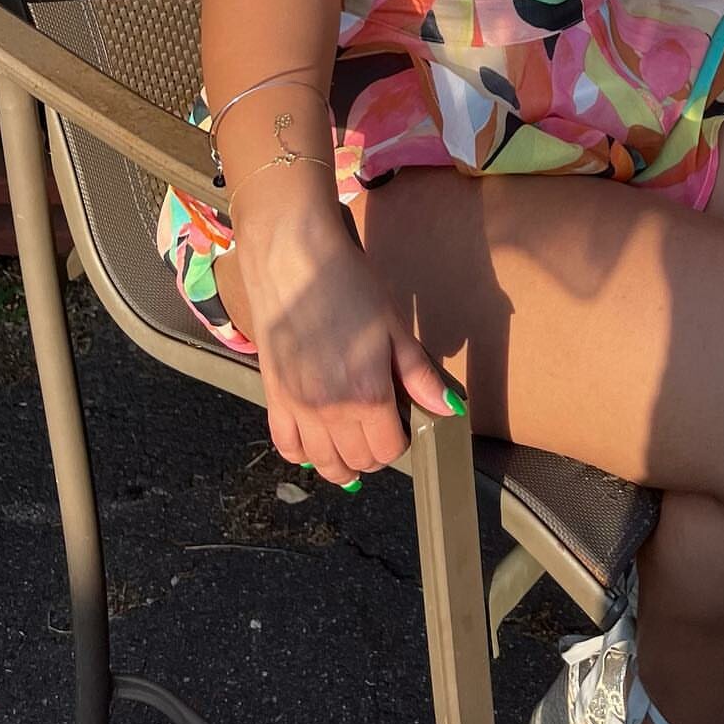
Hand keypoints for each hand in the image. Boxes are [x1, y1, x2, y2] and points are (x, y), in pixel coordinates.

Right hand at [237, 214, 460, 487]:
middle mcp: (331, 411)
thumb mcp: (393, 325)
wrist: (293, 259)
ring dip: (342, 461)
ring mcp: (298, 407)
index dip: (401, 441)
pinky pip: (286, 446)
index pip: (389, 450)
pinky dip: (303, 452)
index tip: (401, 422)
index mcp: (367, 394)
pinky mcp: (273, 396)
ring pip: (323, 464)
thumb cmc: (349, 285)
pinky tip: (316, 437)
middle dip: (374, 451)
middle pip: (358, 461)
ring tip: (351, 440)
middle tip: (379, 425)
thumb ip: (419, 374)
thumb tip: (450, 409)